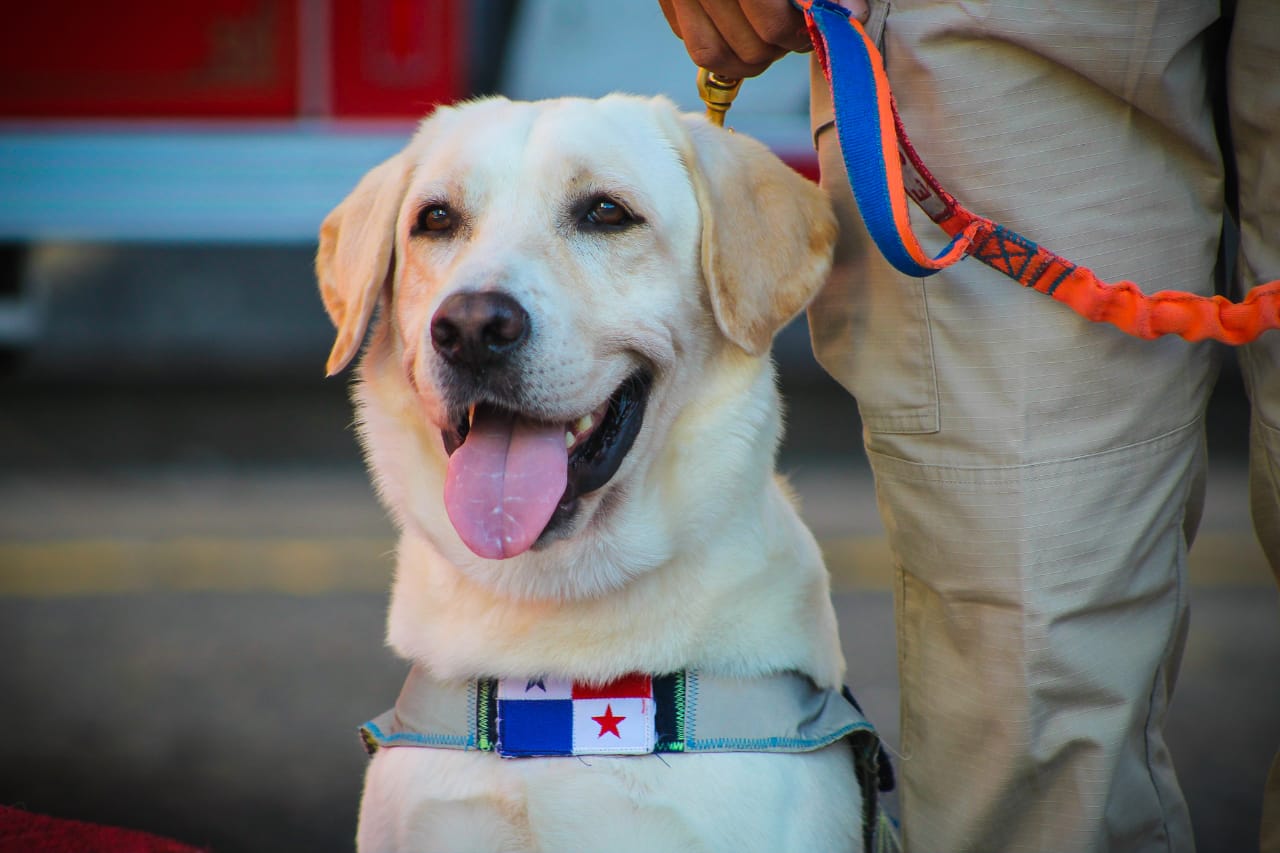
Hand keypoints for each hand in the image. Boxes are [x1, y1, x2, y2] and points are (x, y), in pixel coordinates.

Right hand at [658, 0, 867, 78]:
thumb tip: (853, 13)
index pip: (774, 28)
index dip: (801, 35)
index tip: (813, 27)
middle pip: (750, 49)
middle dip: (777, 47)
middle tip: (791, 29)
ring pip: (715, 57)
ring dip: (747, 57)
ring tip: (765, 38)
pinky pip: (692, 42)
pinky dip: (718, 44)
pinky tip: (736, 25)